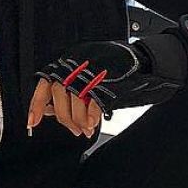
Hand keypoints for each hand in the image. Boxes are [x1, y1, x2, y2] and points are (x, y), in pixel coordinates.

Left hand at [33, 18, 187, 119]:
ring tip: (87, 127)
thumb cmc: (125, 70)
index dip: (36, 104)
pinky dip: (92, 117)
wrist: (155, 63)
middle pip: (59, 97)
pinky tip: (95, 121)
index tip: (32, 122)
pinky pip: (92, 105)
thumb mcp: (92, 73)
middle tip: (74, 130)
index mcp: (74, 57)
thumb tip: (47, 107)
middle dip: (64, 118)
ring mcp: (95, 71)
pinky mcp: (108, 82)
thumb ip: (71, 87)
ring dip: (78, 121)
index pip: (46, 81)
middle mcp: (81, 61)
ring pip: (74, 104)